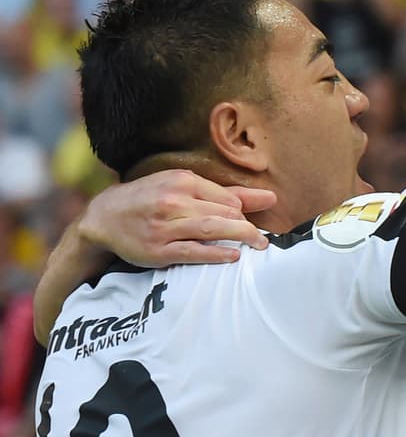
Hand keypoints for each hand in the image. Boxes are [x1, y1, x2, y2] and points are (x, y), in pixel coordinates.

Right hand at [79, 170, 276, 266]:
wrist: (102, 217)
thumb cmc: (149, 200)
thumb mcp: (182, 187)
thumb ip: (226, 193)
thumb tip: (271, 198)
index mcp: (182, 181)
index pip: (228, 198)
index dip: (244, 212)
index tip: (250, 223)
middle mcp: (173, 200)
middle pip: (224, 213)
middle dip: (246, 226)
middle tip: (262, 239)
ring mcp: (164, 226)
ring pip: (212, 228)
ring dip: (241, 237)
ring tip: (259, 245)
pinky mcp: (157, 250)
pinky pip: (193, 251)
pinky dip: (216, 253)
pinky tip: (233, 256)